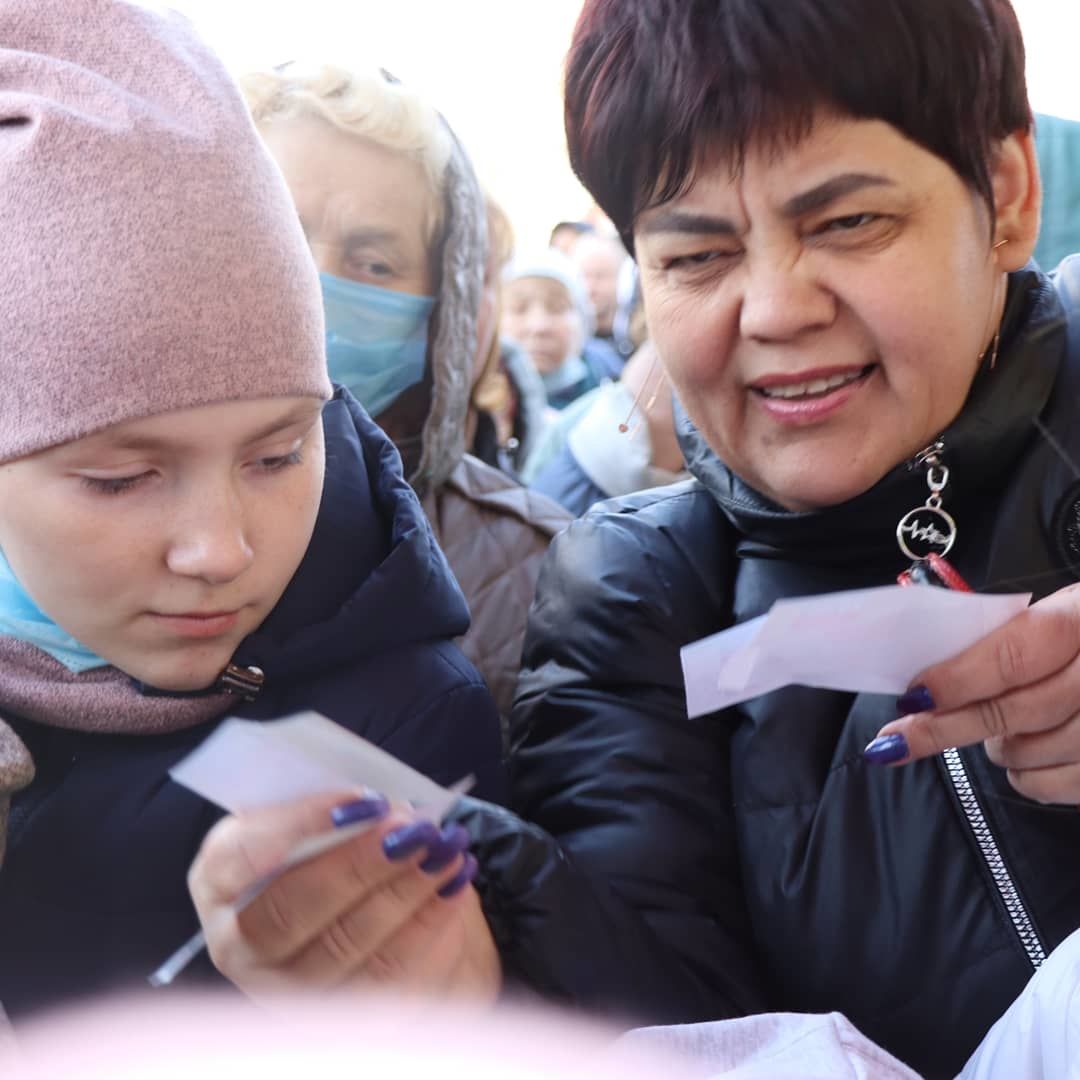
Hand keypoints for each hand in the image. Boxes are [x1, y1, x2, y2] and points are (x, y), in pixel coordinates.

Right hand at [188, 791, 501, 1002]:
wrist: (365, 904)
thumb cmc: (333, 841)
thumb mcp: (321, 812)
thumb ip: (336, 805)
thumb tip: (378, 805)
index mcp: (219, 879)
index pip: (238, 857)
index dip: (298, 825)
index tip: (361, 799)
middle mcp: (239, 944)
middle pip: (289, 912)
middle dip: (357, 866)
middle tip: (412, 829)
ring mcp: (285, 988)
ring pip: (342, 948)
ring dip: (403, 894)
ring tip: (445, 850)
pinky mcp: (339, 1015)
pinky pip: (386, 979)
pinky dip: (428, 927)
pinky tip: (455, 887)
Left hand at [865, 583, 1079, 804]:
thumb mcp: (1068, 611)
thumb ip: (1011, 637)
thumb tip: (933, 679)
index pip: (1014, 655)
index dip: (958, 679)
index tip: (913, 696)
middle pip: (1014, 712)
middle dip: (946, 727)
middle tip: (896, 739)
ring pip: (1030, 753)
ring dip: (995, 746)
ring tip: (993, 730)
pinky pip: (1058, 787)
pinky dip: (1028, 777)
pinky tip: (1025, 758)